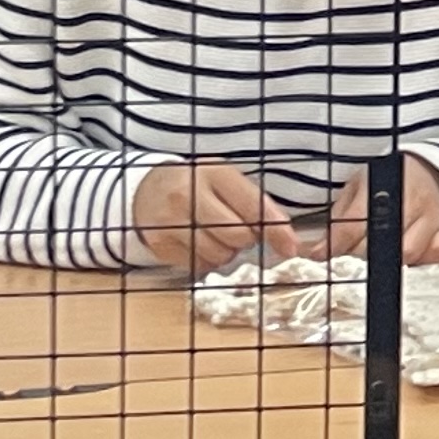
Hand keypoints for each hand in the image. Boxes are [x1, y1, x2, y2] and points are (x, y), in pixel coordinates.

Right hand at [130, 160, 295, 279]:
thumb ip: (257, 204)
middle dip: (245, 239)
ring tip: (215, 235)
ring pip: (219, 255)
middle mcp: (190, 195)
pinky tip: (199, 243)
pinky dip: (206, 260)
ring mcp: (171, 220)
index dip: (276, 230)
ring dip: (226, 252)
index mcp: (215, 173)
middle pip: (237, 235)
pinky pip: (198, 265)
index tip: (291, 248)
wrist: (147, 190)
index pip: (253, 206)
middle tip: (237, 230)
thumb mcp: (227, 182)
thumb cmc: (199, 186)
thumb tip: (289, 241)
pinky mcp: (159, 243)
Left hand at [322, 164, 438, 266]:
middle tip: (351, 253)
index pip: (354, 225)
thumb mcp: (358, 187)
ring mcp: (432, 217)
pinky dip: (419, 260)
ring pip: (407, 254)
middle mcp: (411, 201)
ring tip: (378, 254)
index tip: (319, 257)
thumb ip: (339, 218)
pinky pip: (434, 255)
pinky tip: (406, 253)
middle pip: (380, 245)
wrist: (428, 168)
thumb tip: (317, 251)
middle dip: (359, 254)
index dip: (334, 245)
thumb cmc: (388, 180)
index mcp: (384, 186)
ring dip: (388, 261)